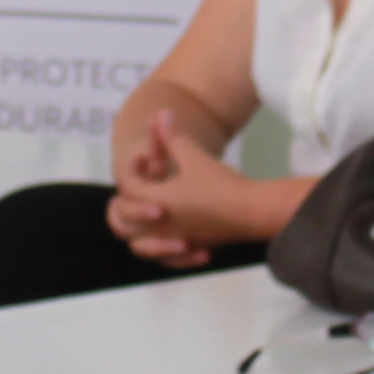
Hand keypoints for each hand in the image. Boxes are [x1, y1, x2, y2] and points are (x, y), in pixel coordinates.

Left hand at [109, 112, 264, 262]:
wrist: (251, 212)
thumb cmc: (219, 183)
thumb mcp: (194, 156)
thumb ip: (173, 137)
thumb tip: (161, 113)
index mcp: (154, 201)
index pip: (128, 188)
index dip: (132, 170)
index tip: (145, 159)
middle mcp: (158, 226)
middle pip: (123, 222)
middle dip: (123, 205)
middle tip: (134, 190)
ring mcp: (174, 242)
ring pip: (140, 247)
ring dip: (137, 234)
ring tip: (146, 221)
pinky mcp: (192, 250)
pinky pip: (169, 260)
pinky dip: (167, 254)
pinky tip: (176, 244)